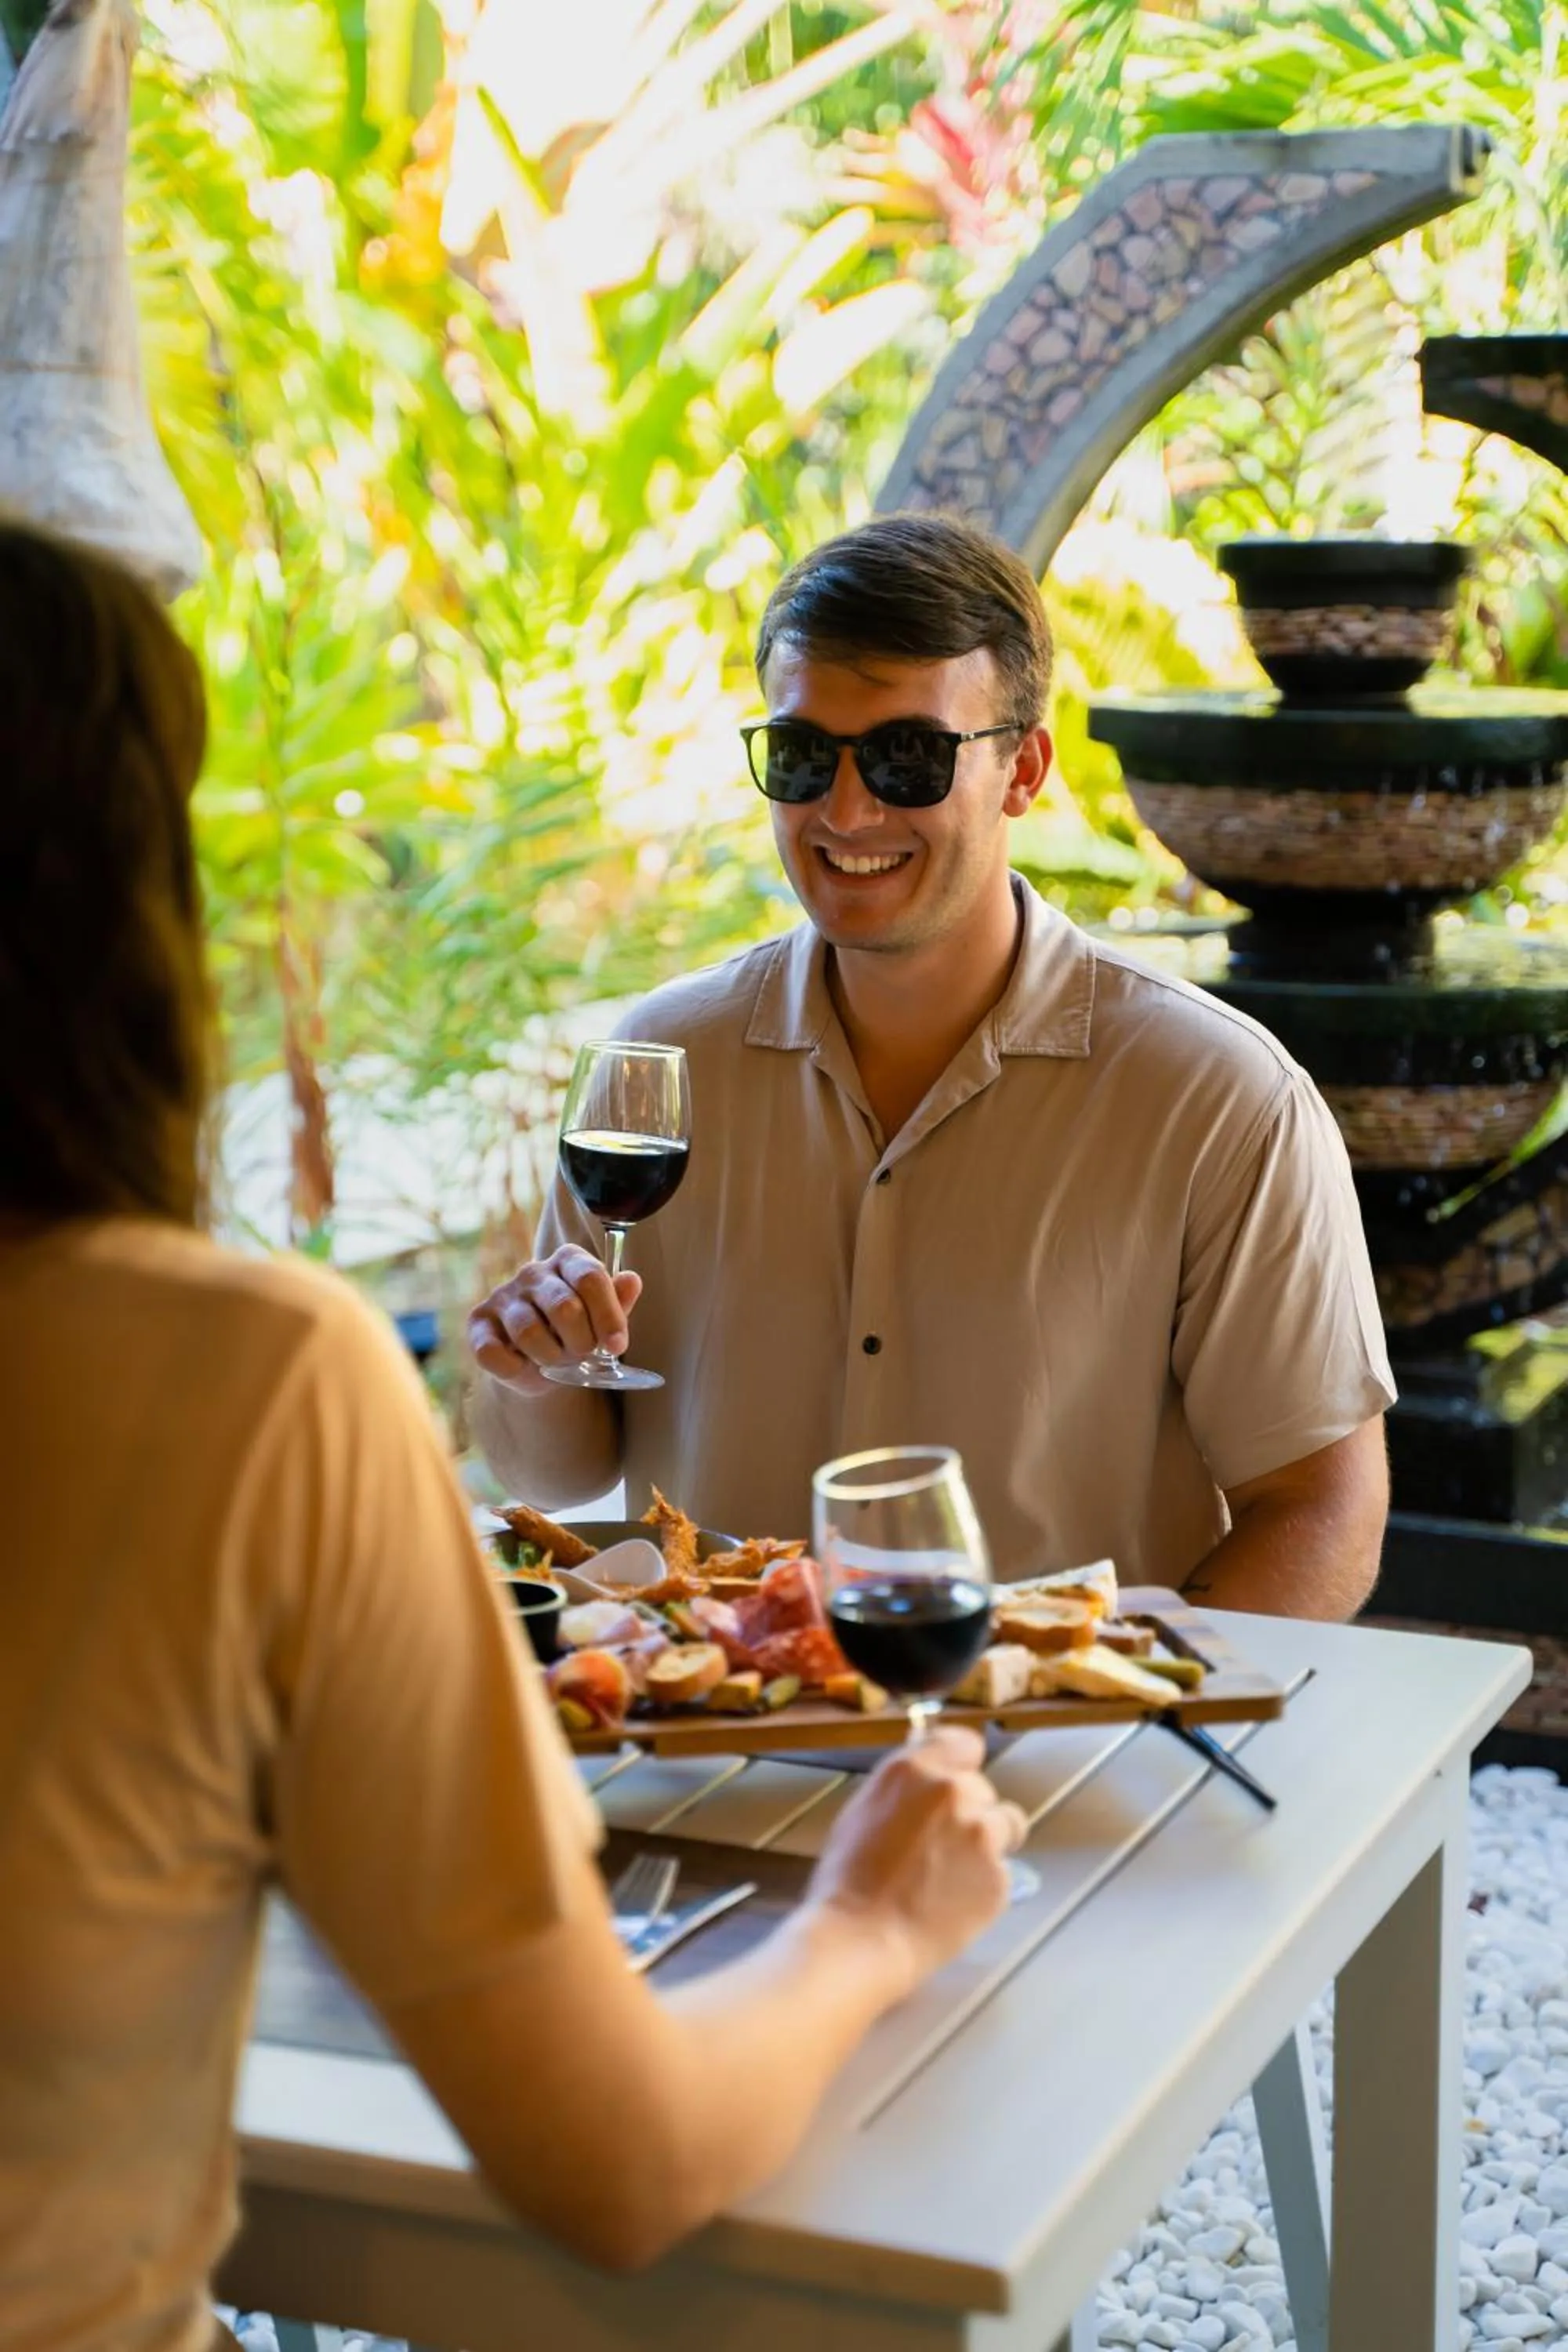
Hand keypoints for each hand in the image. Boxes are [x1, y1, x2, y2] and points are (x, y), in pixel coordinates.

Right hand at [467, 1245, 643, 1395]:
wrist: (537, 1365)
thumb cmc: (574, 1333)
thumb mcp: (601, 1320)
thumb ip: (618, 1302)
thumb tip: (631, 1280)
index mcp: (568, 1261)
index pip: (590, 1277)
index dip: (608, 1315)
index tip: (617, 1346)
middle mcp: (533, 1273)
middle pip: (564, 1306)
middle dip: (581, 1342)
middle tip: (583, 1353)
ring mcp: (502, 1296)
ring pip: (529, 1332)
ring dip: (550, 1357)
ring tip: (556, 1361)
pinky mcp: (478, 1324)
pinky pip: (493, 1352)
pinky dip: (515, 1370)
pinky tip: (525, 1366)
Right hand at [803, 1728, 1024, 1989]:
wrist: (860, 1938)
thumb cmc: (848, 1880)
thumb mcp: (864, 1810)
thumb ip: (904, 1787)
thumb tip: (927, 1776)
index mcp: (914, 1769)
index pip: (964, 1742)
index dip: (962, 1764)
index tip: (958, 1780)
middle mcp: (954, 1791)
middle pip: (982, 1789)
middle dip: (968, 1812)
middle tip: (941, 1847)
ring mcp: (982, 1833)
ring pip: (1005, 1826)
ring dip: (987, 1844)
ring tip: (953, 1875)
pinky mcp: (1000, 1876)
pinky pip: (1002, 1872)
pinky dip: (985, 1884)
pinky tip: (953, 1902)